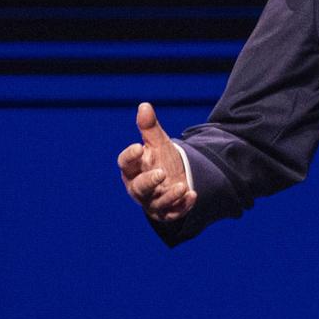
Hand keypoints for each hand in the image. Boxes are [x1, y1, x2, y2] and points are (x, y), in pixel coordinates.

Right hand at [118, 102, 196, 220]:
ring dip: (169, 196)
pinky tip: (192, 195)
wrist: (173, 178)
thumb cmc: (159, 159)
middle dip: (149, 182)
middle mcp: (139, 187)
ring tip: (181, 186)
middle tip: (161, 173)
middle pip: (139, 188)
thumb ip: (149, 127)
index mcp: (133, 169)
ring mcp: (152, 202)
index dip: (130, 157)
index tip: (139, 147)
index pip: (125, 164)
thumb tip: (144, 105)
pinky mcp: (166, 212)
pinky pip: (173, 213)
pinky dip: (183, 206)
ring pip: (156, 203)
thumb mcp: (157, 143)